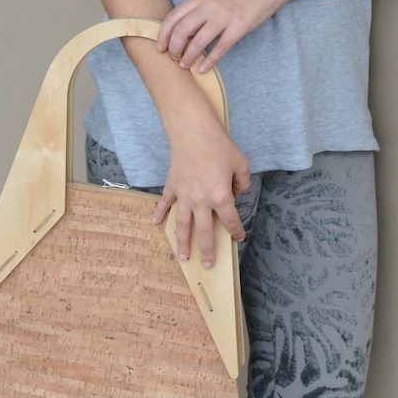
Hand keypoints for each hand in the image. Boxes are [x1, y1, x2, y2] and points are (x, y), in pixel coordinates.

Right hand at [151, 113, 250, 267]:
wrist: (194, 132)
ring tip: (183, 257)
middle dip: (208, 251)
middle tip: (208, 265)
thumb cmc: (219, 146)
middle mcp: (201, 202)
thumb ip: (242, 183)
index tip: (238, 237)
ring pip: (183, 225)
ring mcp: (184, 196)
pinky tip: (155, 225)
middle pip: (205, 233)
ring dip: (183, 243)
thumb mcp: (241, 164)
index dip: (236, 231)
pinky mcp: (172, 186)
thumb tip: (235, 193)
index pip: (231, 221)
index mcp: (220, 197)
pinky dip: (158, 214)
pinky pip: (165, 204)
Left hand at [156, 0, 285, 72]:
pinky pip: (220, 48)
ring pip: (197, 41)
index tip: (160, 48)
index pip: (173, 17)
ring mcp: (224, 17)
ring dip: (188, 57)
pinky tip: (203, 69)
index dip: (163, 35)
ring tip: (184, 65)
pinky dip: (209, 61)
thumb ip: (198, 10)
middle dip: (173, 48)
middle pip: (181, 30)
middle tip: (173, 59)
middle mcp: (209, 6)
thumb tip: (184, 31)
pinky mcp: (238, 28)